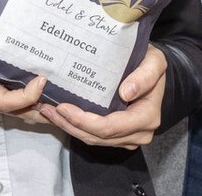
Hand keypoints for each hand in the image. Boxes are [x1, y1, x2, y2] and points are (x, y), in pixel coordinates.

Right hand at [0, 0, 45, 118]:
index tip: (42, 79)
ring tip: (49, 85)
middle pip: (14, 109)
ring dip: (28, 101)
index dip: (28, 95)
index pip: (6, 100)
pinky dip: (13, 96)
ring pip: (5, 107)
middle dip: (38, 104)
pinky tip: (21, 79)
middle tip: (61, 90)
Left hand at [40, 44, 165, 148]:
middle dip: (70, 124)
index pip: (111, 126)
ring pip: (93, 139)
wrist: (152, 70)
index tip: (63, 107)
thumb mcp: (154, 62)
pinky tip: (60, 115)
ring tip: (48, 111)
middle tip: (48, 108)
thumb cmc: (151, 63)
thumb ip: (144, 76)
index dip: (84, 120)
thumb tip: (126, 93)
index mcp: (147, 117)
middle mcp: (139, 132)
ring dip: (69, 127)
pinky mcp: (119, 136)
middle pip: (98, 137)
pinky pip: (95, 136)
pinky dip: (76, 126)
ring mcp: (129, 137)